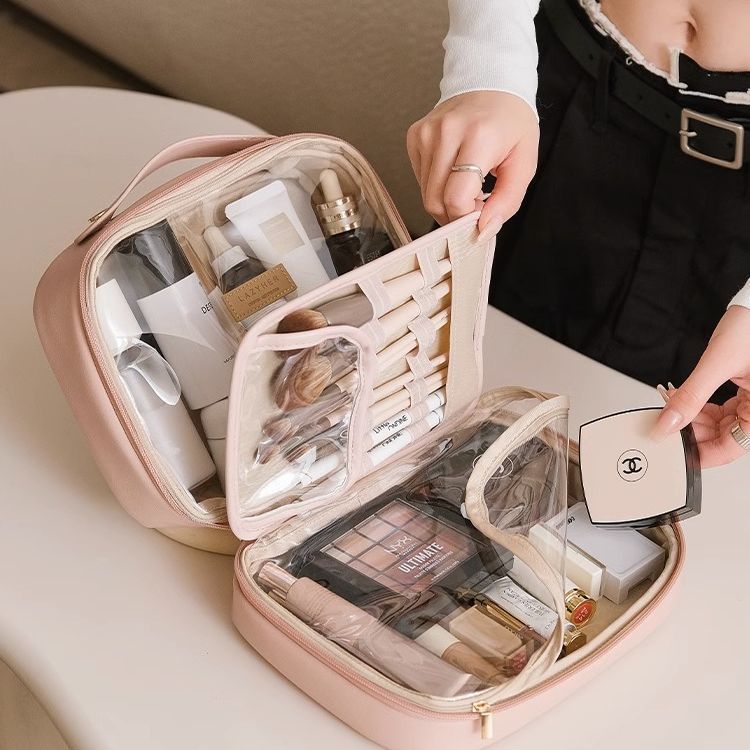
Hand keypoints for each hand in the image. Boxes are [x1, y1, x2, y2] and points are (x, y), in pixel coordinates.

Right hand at [406, 91, 539, 238]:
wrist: (491, 82)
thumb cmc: (510, 122)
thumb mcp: (524, 163)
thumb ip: (507, 201)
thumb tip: (484, 230)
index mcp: (478, 137)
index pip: (456, 198)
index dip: (467, 217)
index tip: (481, 215)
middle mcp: (447, 132)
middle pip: (435, 201)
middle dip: (455, 215)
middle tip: (475, 205)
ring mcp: (426, 133)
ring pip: (426, 194)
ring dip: (447, 201)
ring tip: (467, 185)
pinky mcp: (415, 136)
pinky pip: (420, 179)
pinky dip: (437, 186)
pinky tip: (453, 172)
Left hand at [653, 306, 749, 466]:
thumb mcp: (718, 363)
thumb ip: (691, 396)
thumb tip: (667, 424)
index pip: (730, 449)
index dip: (700, 454)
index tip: (673, 453)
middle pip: (723, 438)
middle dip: (691, 432)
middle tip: (664, 426)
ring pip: (719, 424)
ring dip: (691, 419)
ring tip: (669, 409)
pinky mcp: (746, 392)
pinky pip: (720, 409)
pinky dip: (698, 406)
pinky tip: (680, 399)